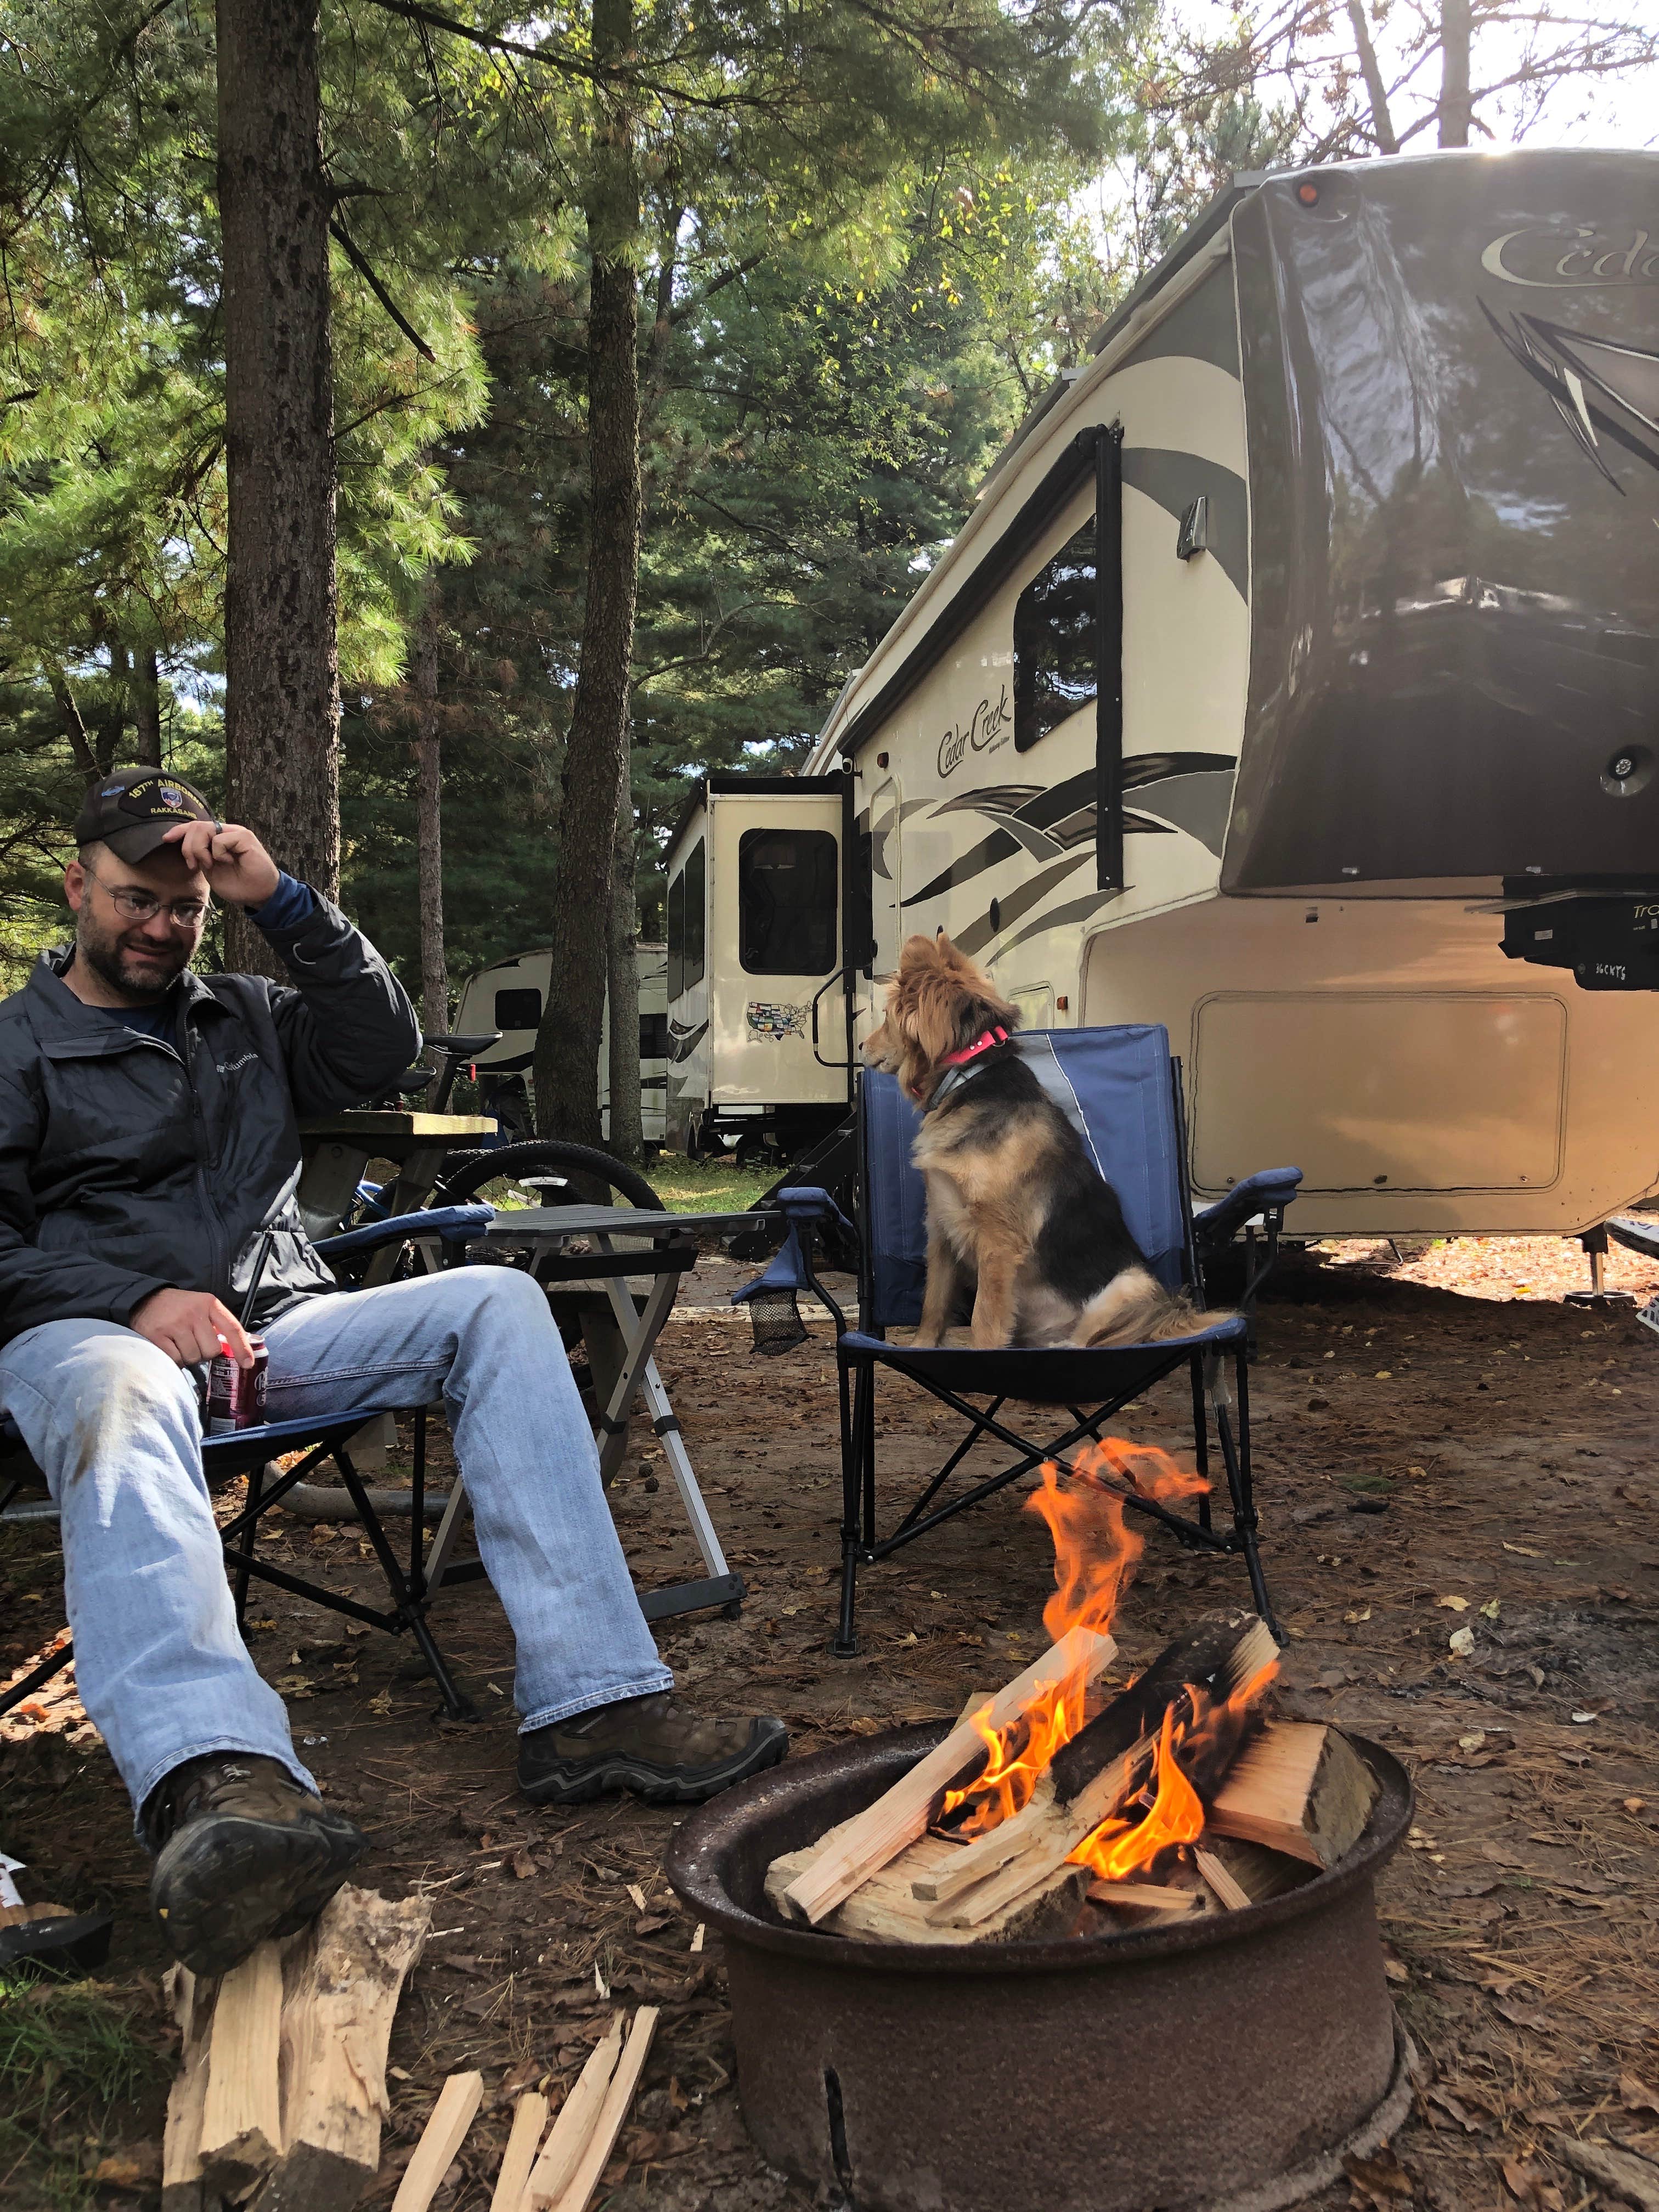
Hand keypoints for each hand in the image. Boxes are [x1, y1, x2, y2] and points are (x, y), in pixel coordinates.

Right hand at [131, 1288, 255, 1368]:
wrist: (145, 1299)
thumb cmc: (179, 1308)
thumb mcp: (202, 1306)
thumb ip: (217, 1324)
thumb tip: (236, 1350)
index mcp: (210, 1304)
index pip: (232, 1328)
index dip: (242, 1348)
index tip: (247, 1364)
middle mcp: (194, 1312)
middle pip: (211, 1350)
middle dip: (204, 1353)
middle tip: (193, 1343)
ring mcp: (175, 1324)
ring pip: (193, 1357)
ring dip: (187, 1357)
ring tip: (179, 1344)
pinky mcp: (157, 1335)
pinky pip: (175, 1360)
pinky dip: (174, 1360)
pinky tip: (169, 1348)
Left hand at [161, 821, 280, 907]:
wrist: (260, 894)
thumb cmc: (239, 885)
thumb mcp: (212, 870)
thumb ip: (201, 856)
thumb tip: (185, 847)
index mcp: (218, 837)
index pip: (194, 827)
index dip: (179, 831)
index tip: (166, 839)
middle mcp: (226, 831)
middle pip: (195, 826)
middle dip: (188, 847)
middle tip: (196, 865)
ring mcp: (235, 832)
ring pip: (203, 829)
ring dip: (200, 850)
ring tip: (211, 864)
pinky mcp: (244, 837)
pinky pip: (218, 840)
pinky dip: (218, 855)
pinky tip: (229, 862)